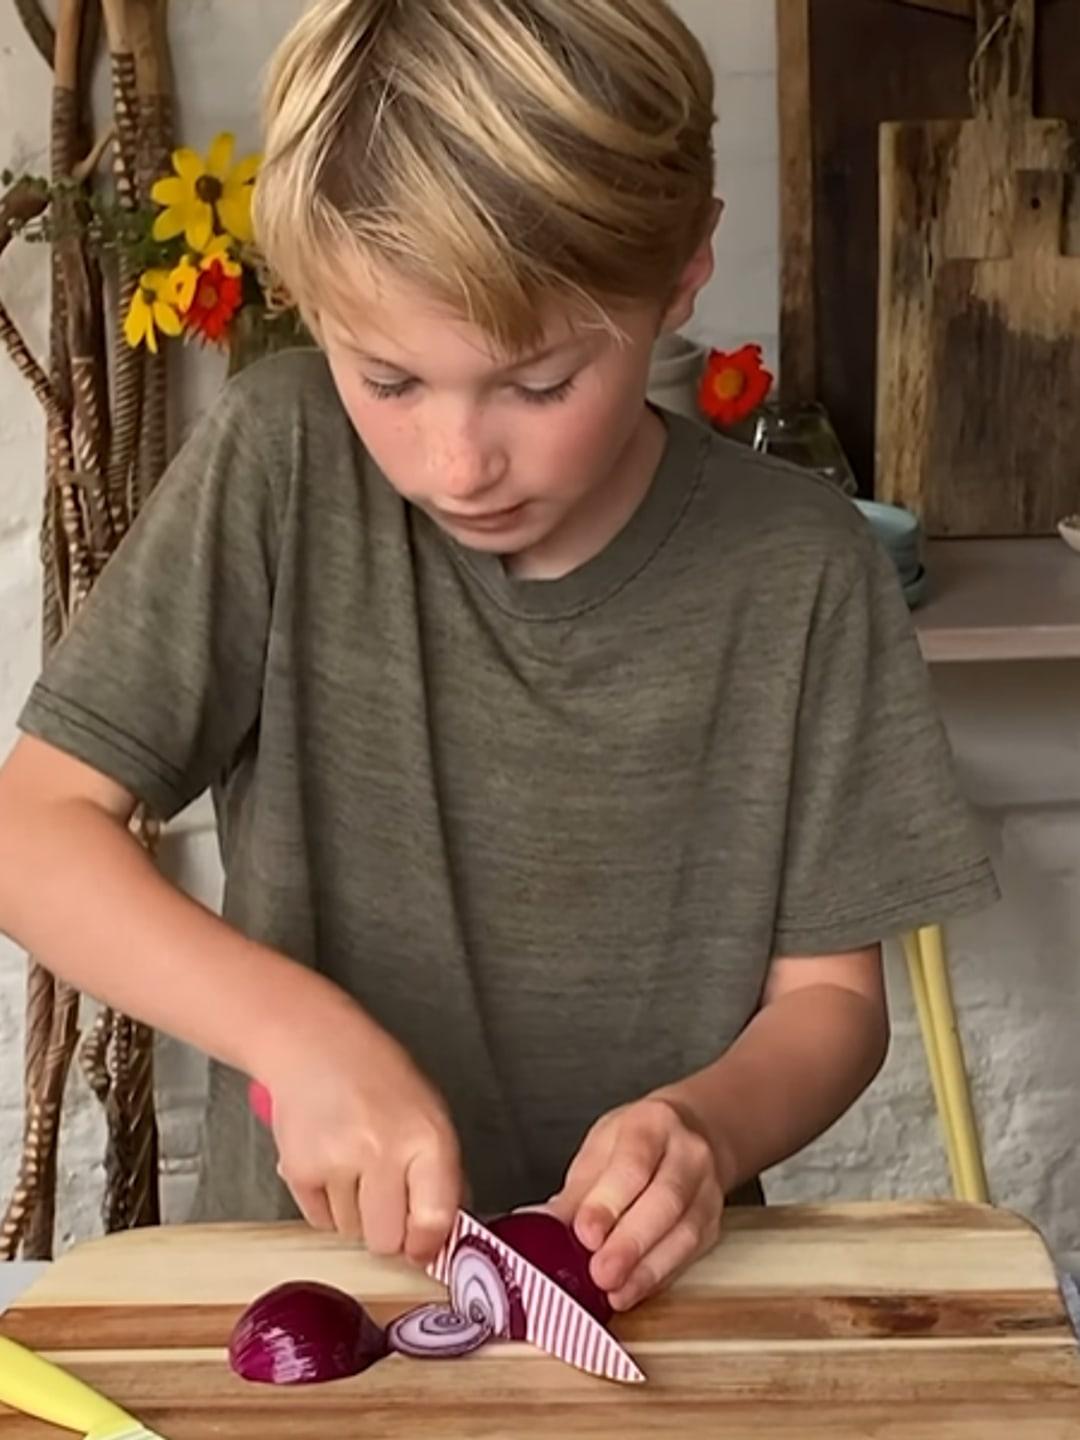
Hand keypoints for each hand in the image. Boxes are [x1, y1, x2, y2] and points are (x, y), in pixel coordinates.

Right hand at [256, 1021, 463, 1265]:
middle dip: (388, 1232)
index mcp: (427, 1136)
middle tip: (385, 1200)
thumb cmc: (374, 1075)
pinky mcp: (299, 1169)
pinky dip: (326, 1202)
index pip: (435, 1220)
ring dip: (355, 1213)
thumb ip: (441, 1174)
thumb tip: (445, 1233)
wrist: (313, 1045)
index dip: (428, 1244)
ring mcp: (338, 1162)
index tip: (424, 1248)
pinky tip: (330, 1162)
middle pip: (387, 1241)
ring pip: (351, 1232)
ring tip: (354, 1164)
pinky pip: (319, 1220)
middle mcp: (384, 1150)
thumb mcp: (428, 1113)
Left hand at [546, 1096, 723, 1310]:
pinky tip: (632, 1291)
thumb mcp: (601, 1147)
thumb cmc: (639, 1141)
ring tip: (614, 1291)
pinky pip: (688, 1255)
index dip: (609, 1202)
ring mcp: (706, 1190)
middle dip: (631, 1242)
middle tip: (600, 1273)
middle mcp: (688, 1154)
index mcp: (653, 1123)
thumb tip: (542, 1226)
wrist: (693, 1133)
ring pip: (684, 1233)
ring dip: (646, 1269)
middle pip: (666, 1200)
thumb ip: (577, 1190)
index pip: (633, 1164)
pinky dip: (657, 1278)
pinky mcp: (712, 1225)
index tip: (585, 1233)